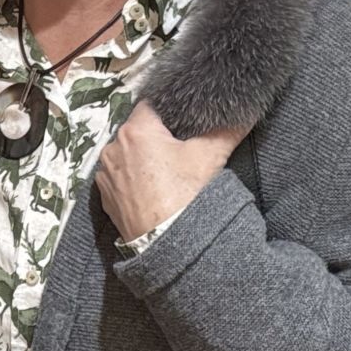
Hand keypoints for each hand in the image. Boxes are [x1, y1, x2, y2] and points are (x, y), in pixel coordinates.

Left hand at [95, 103, 248, 243]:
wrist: (167, 244)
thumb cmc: (186, 195)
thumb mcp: (210, 157)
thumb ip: (227, 129)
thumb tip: (245, 111)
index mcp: (135, 131)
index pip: (151, 106)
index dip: (169, 109)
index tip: (184, 119)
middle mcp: (113, 148)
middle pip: (138, 131)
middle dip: (157, 136)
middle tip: (180, 147)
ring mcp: (105, 174)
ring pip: (127, 154)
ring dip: (143, 158)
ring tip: (167, 171)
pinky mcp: (105, 196)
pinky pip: (119, 177)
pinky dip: (133, 178)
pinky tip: (152, 188)